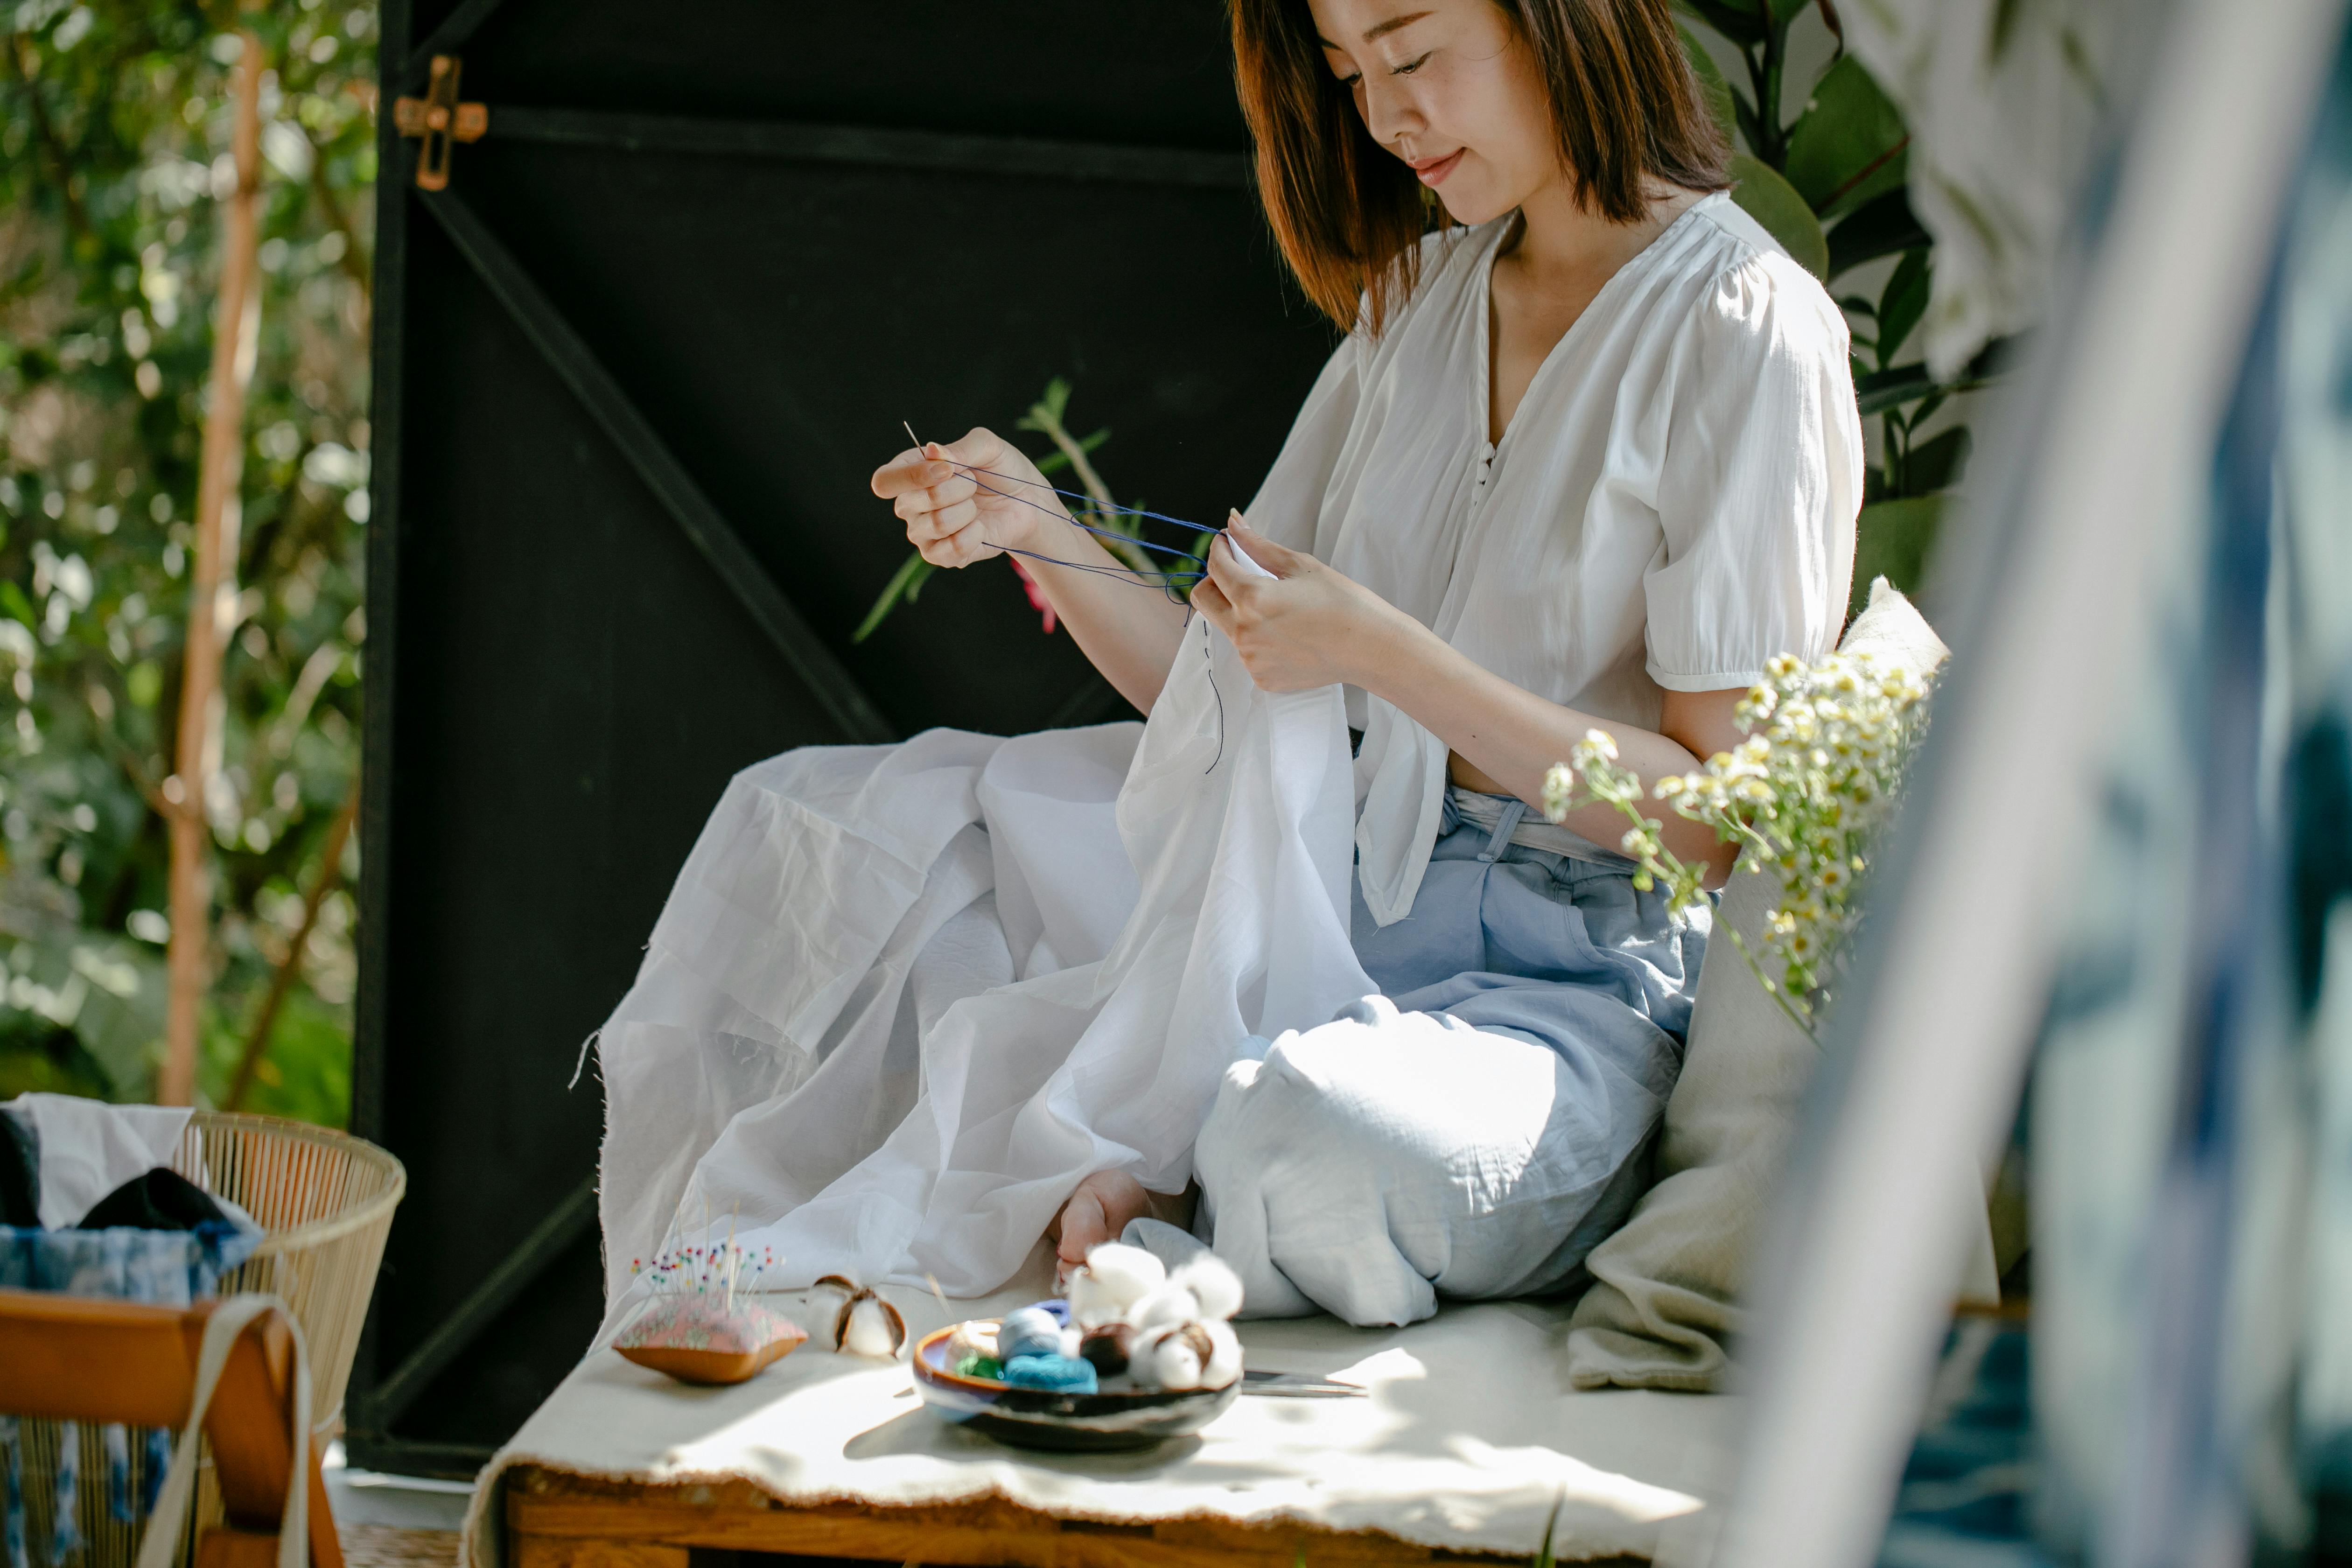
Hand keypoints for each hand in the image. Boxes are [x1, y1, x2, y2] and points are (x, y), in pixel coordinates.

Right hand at [868, 427, 1058, 568]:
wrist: (1027, 502)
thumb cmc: (1001, 470)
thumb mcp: (987, 447)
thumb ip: (961, 448)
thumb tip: (933, 452)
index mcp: (909, 473)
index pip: (884, 481)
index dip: (912, 476)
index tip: (949, 470)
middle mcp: (909, 505)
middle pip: (912, 502)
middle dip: (955, 489)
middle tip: (973, 484)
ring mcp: (923, 533)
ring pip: (935, 524)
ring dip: (967, 511)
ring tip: (976, 506)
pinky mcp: (941, 556)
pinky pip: (952, 548)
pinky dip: (974, 534)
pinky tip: (979, 527)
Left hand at [1189, 513, 1407, 692]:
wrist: (1371, 648)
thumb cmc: (1343, 603)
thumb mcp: (1301, 566)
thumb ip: (1259, 545)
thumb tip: (1233, 523)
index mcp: (1252, 598)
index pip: (1216, 567)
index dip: (1219, 549)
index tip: (1227, 543)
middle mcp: (1244, 631)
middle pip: (1204, 600)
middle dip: (1215, 581)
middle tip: (1239, 573)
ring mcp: (1251, 659)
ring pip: (1227, 627)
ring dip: (1240, 612)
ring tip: (1279, 610)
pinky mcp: (1262, 678)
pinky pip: (1248, 652)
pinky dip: (1260, 639)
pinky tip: (1290, 635)